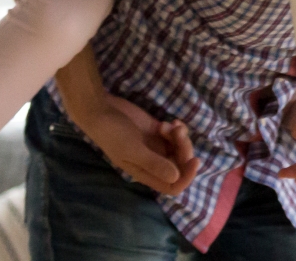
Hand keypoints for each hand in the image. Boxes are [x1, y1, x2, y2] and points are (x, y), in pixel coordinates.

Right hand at [74, 95, 199, 194]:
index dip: (187, 177)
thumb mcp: (132, 149)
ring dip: (181, 137)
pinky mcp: (158, 132)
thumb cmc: (112, 133)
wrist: (101, 110)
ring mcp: (157, 147)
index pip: (172, 186)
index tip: (194, 160)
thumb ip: (153, 163)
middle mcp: (154, 163)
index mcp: (146, 173)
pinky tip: (169, 121)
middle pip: (181, 165)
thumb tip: (175, 178)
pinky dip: (177, 129)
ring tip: (169, 125)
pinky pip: (177, 135)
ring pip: (181, 149)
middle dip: (185, 149)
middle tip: (177, 133)